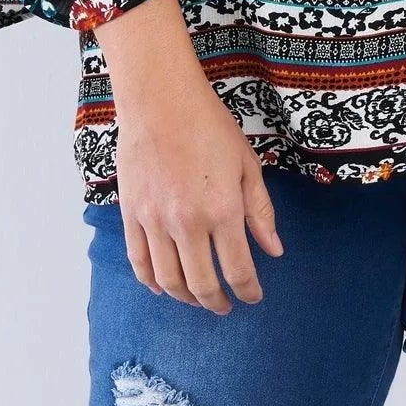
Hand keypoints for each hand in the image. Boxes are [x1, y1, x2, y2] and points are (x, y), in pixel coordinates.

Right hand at [114, 75, 284, 310]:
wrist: (161, 100)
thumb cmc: (209, 126)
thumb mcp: (246, 163)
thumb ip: (260, 210)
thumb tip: (274, 251)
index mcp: (223, 210)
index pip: (238, 270)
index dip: (248, 291)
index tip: (253, 297)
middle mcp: (188, 223)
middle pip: (202, 284)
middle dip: (217, 302)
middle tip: (226, 305)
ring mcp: (155, 221)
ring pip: (169, 280)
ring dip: (186, 297)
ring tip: (198, 297)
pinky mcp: (131, 215)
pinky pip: (139, 262)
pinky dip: (152, 282)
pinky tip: (163, 286)